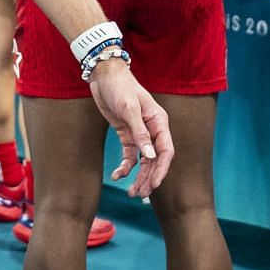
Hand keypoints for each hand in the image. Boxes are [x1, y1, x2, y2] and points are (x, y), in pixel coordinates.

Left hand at [87, 58, 173, 197]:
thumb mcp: (128, 108)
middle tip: (139, 194)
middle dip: (149, 178)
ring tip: (131, 193)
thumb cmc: (119, 87)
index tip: (153, 185)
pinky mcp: (127, 134)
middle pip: (155, 160)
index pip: (166, 151)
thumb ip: (139, 132)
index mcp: (159, 122)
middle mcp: (152, 129)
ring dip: (138, 177)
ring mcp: (139, 133)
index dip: (161, 169)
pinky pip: (130, 155)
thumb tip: (150, 156)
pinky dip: (125, 166)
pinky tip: (118, 175)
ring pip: (143, 161)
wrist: (103, 75)